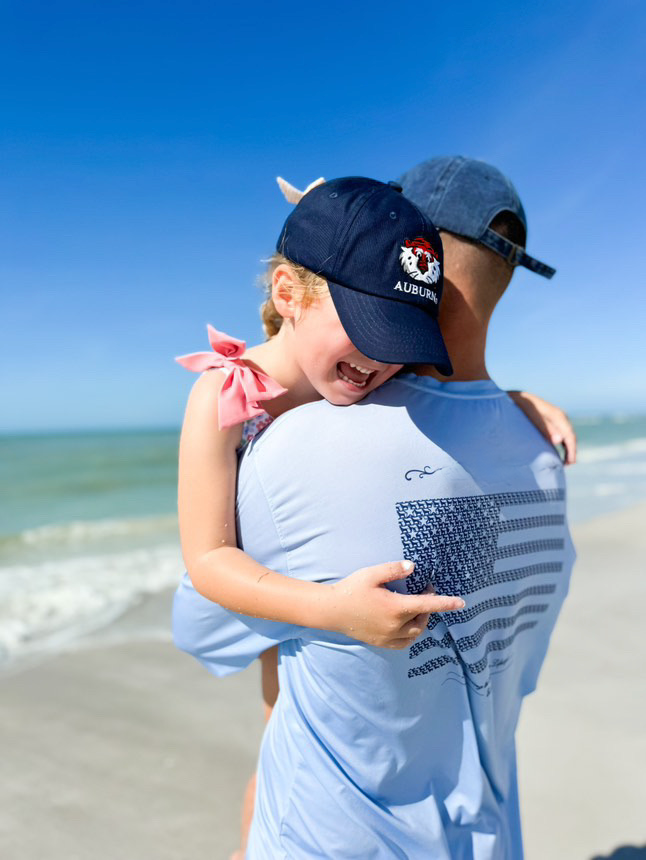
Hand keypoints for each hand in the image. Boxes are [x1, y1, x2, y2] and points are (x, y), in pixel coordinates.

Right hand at [324, 561, 464, 649]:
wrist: (332, 611)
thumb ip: (393, 570)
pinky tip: (407, 625)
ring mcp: (388, 637)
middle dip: (428, 607)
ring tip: (417, 607)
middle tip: (424, 590)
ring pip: (415, 633)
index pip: (427, 605)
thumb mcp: (372, 574)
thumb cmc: (352, 589)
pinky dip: (410, 635)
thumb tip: (413, 567)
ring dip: (421, 622)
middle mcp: (395, 626)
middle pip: (423, 620)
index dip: (446, 603)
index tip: (462, 602)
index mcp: (395, 608)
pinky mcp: (381, 643)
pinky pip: (404, 643)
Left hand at [507, 391, 576, 464]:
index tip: (570, 462)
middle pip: (571, 436)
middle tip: (568, 465)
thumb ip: (546, 429)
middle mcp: (561, 416)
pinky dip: (563, 443)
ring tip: (565, 461)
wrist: (519, 398)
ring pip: (567, 435)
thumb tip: (559, 440)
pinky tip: (560, 451)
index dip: (572, 450)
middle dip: (571, 451)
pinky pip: (562, 433)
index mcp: (559, 416)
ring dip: (568, 448)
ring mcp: (558, 418)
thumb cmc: (524, 409)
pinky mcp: (553, 420)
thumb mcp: (534, 419)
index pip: (570, 436)